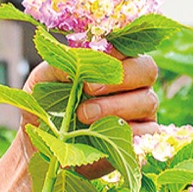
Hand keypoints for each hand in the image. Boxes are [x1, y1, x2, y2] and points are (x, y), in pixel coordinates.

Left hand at [23, 52, 158, 177]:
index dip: (113, 53)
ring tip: (83, 116)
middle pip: (147, 69)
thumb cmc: (46, 104)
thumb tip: (74, 55)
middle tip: (88, 89)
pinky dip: (129, 133)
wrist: (43, 144)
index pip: (127, 46)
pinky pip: (150, 132)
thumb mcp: (44, 79)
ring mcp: (141, 111)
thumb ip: (60, 63)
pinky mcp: (141, 138)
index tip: (87, 66)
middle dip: (120, 77)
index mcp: (113, 61)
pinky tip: (103, 136)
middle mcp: (132, 83)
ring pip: (147, 100)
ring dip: (115, 107)